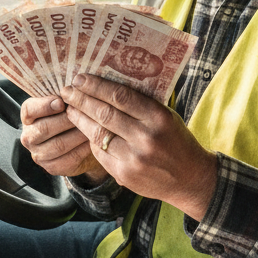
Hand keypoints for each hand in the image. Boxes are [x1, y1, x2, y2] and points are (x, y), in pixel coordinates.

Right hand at [20, 94, 106, 181]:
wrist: (80, 142)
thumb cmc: (72, 115)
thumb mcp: (66, 102)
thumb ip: (66, 94)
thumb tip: (76, 82)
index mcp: (29, 115)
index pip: (29, 110)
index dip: (44, 106)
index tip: (61, 102)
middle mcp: (29, 136)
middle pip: (44, 128)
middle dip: (66, 120)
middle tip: (84, 113)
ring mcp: (39, 154)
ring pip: (58, 145)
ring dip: (77, 134)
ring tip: (93, 125)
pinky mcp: (52, 168)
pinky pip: (68, 159)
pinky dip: (83, 149)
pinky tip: (93, 141)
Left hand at [60, 74, 217, 220]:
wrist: (190, 179)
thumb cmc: (176, 140)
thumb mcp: (166, 116)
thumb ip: (141, 103)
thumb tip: (106, 84)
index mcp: (158, 117)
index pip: (120, 97)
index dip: (96, 86)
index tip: (80, 79)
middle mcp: (146, 138)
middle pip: (104, 114)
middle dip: (81, 100)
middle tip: (67, 90)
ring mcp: (134, 158)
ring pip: (98, 134)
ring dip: (80, 119)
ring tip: (70, 108)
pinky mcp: (124, 174)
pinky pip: (100, 152)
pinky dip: (91, 139)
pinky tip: (84, 129)